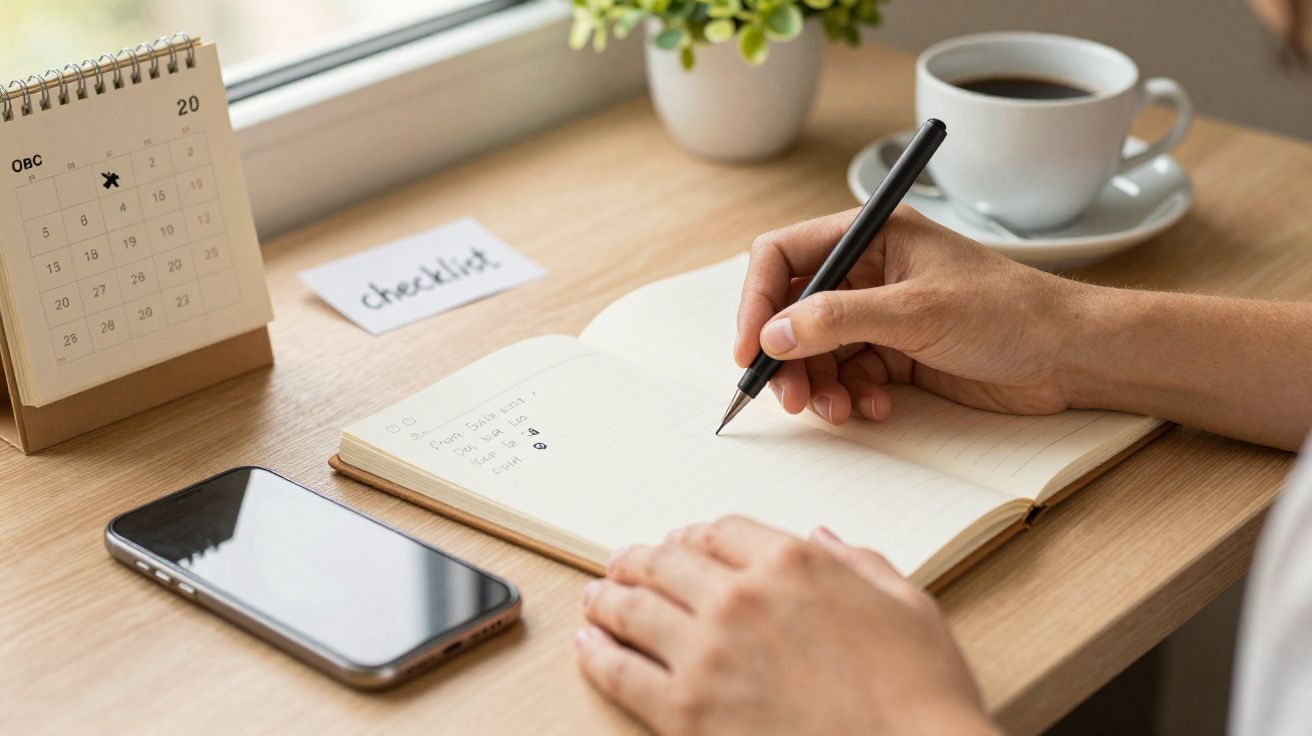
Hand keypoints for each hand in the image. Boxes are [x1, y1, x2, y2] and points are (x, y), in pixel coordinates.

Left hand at [574, 516, 997, 735]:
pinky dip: (598, 655)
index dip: (695, 535)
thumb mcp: (906, 606)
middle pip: (668, 561)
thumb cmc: (921, 695)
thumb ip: (858, 564)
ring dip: (608, 598)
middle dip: (641, 560)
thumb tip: (825, 538)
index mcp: (793, 562)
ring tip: (596, 598)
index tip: (683, 541)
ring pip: (634, 609)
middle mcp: (740, 597)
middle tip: (624, 565)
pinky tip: (589, 646)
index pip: (722, 531)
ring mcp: (708, 652)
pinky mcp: (686, 710)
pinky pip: (622, 672)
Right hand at [735, 206, 1088, 422]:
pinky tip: (876, 408)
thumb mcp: (917, 311)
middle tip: (789, 398)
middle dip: (787, 356)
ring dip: (818, 384)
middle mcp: (868, 271)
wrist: (1069, 355)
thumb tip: (773, 333)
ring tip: (839, 411)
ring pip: (816, 350)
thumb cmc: (1009, 312)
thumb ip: (839, 319)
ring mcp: (880, 314)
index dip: (757, 300)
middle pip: (792, 310)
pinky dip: (850, 396)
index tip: (750, 348)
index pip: (783, 256)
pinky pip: (846, 375)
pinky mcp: (894, 352)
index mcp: (871, 235)